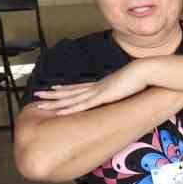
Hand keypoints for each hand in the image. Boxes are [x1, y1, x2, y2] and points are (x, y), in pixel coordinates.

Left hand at [33, 60, 150, 114]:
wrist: (145, 71)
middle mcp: (96, 87)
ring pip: (70, 98)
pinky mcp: (102, 97)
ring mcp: (97, 92)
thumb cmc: (141, 78)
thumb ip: (124, 89)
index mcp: (102, 85)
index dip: (65, 88)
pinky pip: (82, 105)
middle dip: (52, 94)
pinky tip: (59, 112)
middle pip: (69, 91)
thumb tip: (125, 92)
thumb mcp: (130, 86)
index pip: (79, 87)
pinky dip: (69, 108)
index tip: (54, 88)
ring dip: (55, 101)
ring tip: (40, 103)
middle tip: (37, 94)